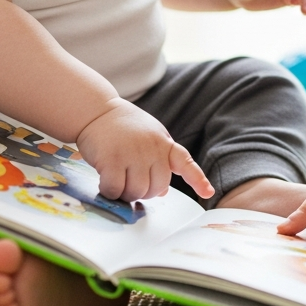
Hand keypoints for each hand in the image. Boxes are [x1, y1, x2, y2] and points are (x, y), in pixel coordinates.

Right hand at [76, 99, 214, 201]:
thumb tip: (164, 192)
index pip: (185, 162)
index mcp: (164, 143)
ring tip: (118, 180)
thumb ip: (159, 162)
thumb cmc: (124, 128)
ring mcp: (133, 154)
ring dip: (125, 194)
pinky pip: (115, 190)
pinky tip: (105, 181)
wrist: (97, 111)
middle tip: (130, 182)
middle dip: (143, 192)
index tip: (208, 192)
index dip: (198, 180)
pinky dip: (110, 192)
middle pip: (156, 188)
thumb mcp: (148, 140)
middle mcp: (152, 149)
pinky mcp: (112, 160)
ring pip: (136, 192)